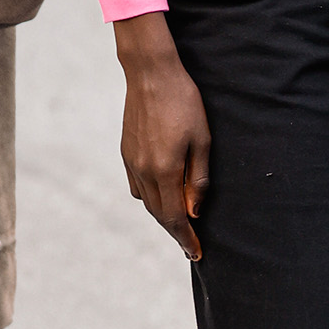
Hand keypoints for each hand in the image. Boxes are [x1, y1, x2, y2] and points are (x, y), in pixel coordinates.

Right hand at [113, 13, 209, 259]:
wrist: (150, 74)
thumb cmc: (184, 103)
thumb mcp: (203, 140)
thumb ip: (199, 179)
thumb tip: (194, 212)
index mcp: (165, 170)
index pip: (176, 217)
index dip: (186, 239)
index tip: (196, 254)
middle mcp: (144, 170)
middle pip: (160, 214)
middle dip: (176, 233)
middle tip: (191, 247)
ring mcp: (131, 162)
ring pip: (147, 201)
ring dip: (163, 216)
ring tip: (181, 224)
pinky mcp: (125, 152)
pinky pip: (137, 186)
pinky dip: (151, 198)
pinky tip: (163, 196)